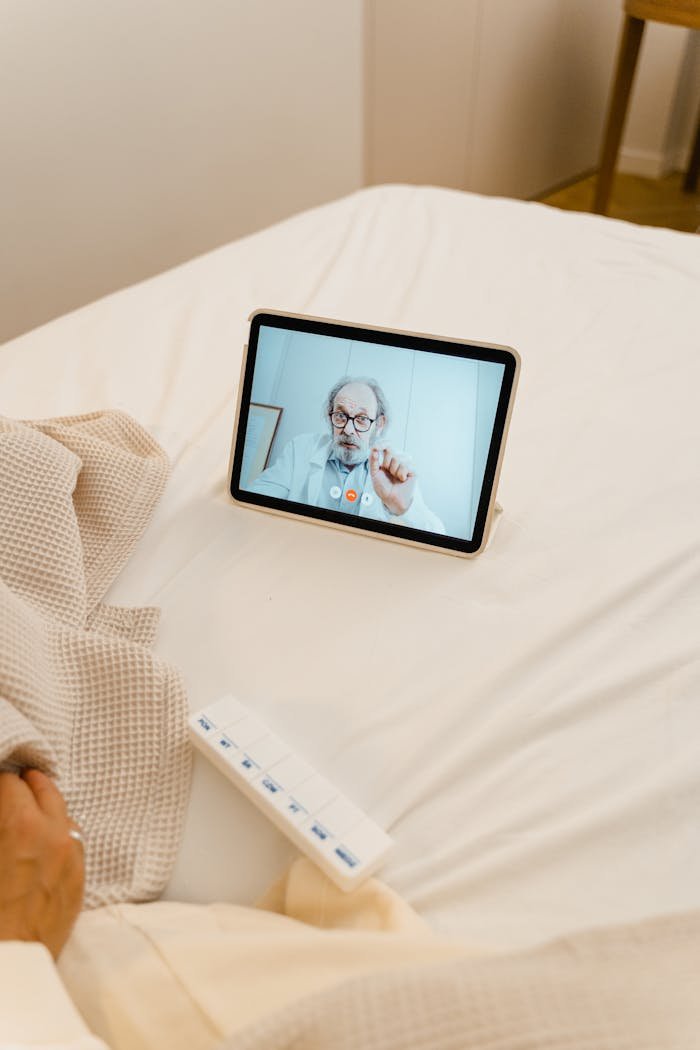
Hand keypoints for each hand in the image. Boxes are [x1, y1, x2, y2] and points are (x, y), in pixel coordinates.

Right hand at [0, 769, 83, 958]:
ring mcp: (71, 856)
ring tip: (32, 809)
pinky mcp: (79, 879)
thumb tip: (0, 811)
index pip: (12, 784)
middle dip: (26, 785)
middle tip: (15, 784)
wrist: (7, 963)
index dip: (0, 784)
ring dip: (47, 808)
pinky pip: (75, 842)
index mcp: (21, 824)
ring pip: (64, 814)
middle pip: (44, 790)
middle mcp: (53, 833)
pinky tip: (48, 839)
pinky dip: (61, 834)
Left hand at [369, 446, 416, 515]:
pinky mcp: (413, 470)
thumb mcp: (374, 473)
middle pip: (391, 451)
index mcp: (387, 458)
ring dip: (394, 470)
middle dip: (386, 463)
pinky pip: (407, 466)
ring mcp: (406, 463)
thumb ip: (373, 461)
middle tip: (388, 473)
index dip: (382, 444)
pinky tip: (402, 479)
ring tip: (395, 477)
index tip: (376, 448)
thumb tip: (374, 450)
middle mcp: (397, 459)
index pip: (386, 445)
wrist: (391, 499)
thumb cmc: (383, 487)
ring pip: (398, 458)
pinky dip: (402, 474)